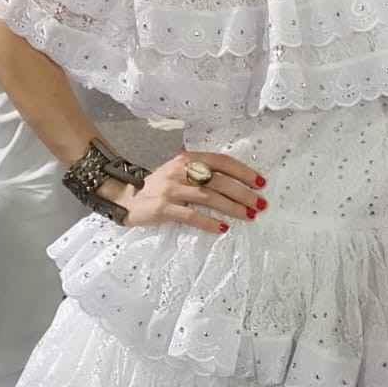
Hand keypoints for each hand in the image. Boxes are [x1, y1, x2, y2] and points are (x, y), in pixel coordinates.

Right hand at [110, 150, 266, 234]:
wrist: (127, 198)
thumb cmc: (159, 186)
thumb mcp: (180, 172)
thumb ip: (202, 173)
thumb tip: (237, 184)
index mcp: (187, 158)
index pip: (221, 161)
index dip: (243, 171)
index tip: (260, 182)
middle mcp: (180, 170)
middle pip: (218, 180)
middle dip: (243, 193)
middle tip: (260, 204)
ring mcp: (171, 189)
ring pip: (208, 196)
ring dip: (232, 207)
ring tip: (249, 215)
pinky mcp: (163, 208)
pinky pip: (190, 216)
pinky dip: (208, 222)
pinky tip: (222, 228)